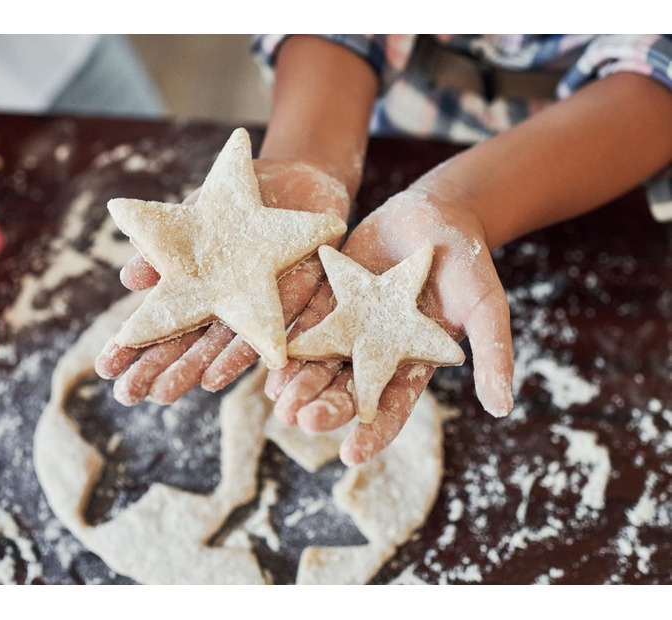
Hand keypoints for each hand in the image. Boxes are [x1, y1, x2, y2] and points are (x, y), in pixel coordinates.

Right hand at [95, 158, 349, 404]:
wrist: (302, 182)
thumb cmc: (243, 199)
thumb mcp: (198, 213)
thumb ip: (169, 245)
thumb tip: (129, 280)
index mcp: (202, 286)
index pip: (164, 321)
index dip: (134, 343)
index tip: (103, 367)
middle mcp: (228, 305)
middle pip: (191, 344)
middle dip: (158, 368)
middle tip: (125, 394)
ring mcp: (260, 307)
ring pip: (225, 347)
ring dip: (193, 370)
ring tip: (161, 393)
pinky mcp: (297, 303)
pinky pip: (268, 334)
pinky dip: (243, 354)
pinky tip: (216, 377)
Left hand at [267, 183, 514, 465]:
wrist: (438, 214)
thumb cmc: (468, 264)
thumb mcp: (486, 307)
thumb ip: (493, 353)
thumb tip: (503, 409)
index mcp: (411, 363)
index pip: (390, 407)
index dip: (372, 432)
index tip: (351, 455)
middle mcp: (376, 352)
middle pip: (347, 388)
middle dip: (325, 407)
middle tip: (301, 421)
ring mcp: (350, 326)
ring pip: (320, 361)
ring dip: (299, 382)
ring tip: (279, 403)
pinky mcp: (329, 298)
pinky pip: (305, 323)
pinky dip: (289, 342)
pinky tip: (270, 360)